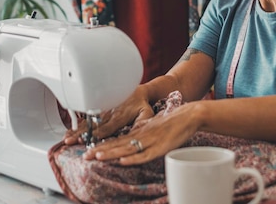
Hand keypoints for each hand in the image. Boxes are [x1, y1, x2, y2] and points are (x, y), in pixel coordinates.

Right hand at [63, 86, 154, 144]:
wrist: (138, 91)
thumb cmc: (142, 104)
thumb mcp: (147, 112)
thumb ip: (144, 121)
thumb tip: (140, 130)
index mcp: (120, 116)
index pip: (107, 127)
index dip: (96, 134)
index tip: (85, 139)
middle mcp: (109, 114)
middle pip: (93, 125)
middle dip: (80, 134)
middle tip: (69, 141)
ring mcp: (103, 111)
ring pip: (88, 122)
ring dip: (77, 130)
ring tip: (66, 137)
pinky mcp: (100, 110)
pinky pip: (88, 118)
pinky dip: (78, 124)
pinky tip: (70, 130)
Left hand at [82, 101, 199, 164]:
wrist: (189, 115)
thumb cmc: (173, 121)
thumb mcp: (153, 125)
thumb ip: (141, 131)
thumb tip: (131, 139)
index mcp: (139, 131)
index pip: (117, 140)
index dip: (103, 145)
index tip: (88, 150)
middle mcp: (142, 135)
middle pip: (119, 144)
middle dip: (101, 150)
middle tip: (86, 155)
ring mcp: (151, 141)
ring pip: (128, 149)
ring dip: (113, 153)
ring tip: (98, 156)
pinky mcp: (161, 147)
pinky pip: (145, 154)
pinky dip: (134, 158)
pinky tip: (123, 161)